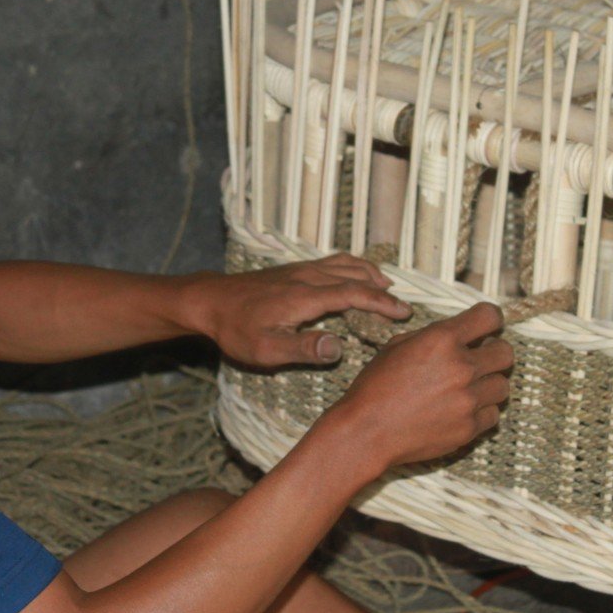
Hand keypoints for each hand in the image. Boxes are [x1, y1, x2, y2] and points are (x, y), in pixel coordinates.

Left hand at [189, 254, 411, 367]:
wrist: (209, 301)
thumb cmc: (236, 330)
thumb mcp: (266, 349)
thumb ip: (304, 350)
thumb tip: (340, 348)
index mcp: (305, 296)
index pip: (354, 294)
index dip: (381, 304)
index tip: (404, 314)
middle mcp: (307, 277)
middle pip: (354, 276)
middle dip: (381, 290)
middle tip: (402, 306)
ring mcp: (299, 270)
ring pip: (342, 264)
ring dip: (367, 272)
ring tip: (385, 284)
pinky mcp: (291, 270)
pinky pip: (330, 262)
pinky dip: (350, 266)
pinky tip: (351, 274)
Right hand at [327, 302, 512, 470]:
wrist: (367, 431)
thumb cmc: (375, 387)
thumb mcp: (397, 346)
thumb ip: (432, 336)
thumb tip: (459, 333)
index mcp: (442, 339)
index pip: (490, 316)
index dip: (491, 319)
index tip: (487, 325)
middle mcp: (461, 367)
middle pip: (506, 352)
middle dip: (494, 353)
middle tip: (480, 359)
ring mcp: (468, 400)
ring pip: (503, 386)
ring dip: (488, 384)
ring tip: (468, 388)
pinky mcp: (469, 428)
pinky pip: (493, 414)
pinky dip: (482, 411)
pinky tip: (463, 410)